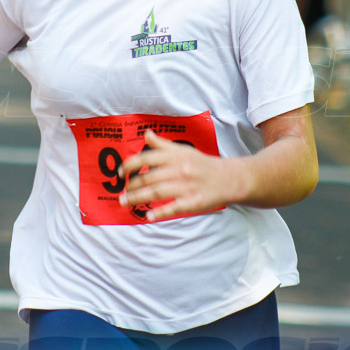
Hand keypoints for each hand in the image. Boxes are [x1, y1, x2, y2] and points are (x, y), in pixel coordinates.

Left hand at [118, 130, 246, 221]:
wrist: (228, 178)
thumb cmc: (201, 164)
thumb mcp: (183, 150)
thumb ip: (162, 145)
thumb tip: (146, 134)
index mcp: (176, 156)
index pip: (147, 158)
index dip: (131, 165)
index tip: (120, 172)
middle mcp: (180, 169)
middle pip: (150, 178)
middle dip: (132, 186)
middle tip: (121, 193)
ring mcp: (187, 186)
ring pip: (158, 193)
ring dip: (139, 198)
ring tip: (125, 202)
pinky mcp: (194, 202)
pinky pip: (174, 207)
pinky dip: (161, 212)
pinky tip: (148, 216)